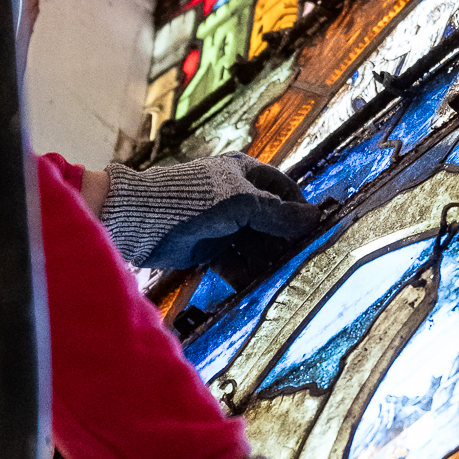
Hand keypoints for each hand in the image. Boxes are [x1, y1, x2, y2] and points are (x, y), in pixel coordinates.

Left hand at [99, 153, 324, 280]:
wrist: (143, 220)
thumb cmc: (195, 199)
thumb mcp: (242, 203)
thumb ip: (279, 214)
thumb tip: (315, 219)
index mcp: (244, 172)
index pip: (283, 189)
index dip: (298, 208)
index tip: (315, 230)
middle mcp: (235, 196)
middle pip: (270, 220)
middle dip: (283, 240)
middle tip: (300, 261)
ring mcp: (222, 223)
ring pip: (254, 244)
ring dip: (266, 260)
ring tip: (279, 277)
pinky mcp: (208, 247)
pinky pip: (234, 262)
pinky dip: (244, 273)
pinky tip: (254, 286)